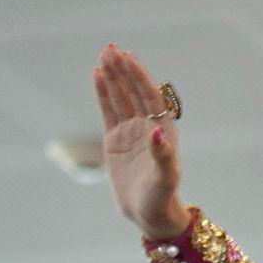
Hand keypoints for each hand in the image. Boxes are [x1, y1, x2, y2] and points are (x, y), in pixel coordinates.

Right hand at [93, 44, 189, 237]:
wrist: (149, 213)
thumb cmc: (162, 197)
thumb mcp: (165, 177)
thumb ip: (163, 155)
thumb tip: (158, 133)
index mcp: (164, 130)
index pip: (150, 96)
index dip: (139, 77)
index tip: (127, 58)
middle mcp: (148, 126)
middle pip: (134, 91)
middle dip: (124, 70)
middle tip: (110, 48)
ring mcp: (130, 131)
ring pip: (120, 97)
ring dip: (113, 77)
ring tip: (103, 55)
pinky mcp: (115, 139)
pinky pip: (109, 110)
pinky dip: (103, 93)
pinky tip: (97, 74)